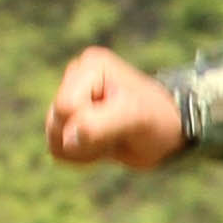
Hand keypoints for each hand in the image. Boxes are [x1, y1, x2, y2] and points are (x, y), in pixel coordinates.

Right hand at [46, 46, 185, 170]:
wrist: (169, 134)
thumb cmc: (158, 119)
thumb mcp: (135, 118)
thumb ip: (100, 125)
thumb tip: (67, 139)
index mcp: (91, 66)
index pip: (67, 107)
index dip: (88, 126)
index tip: (120, 124)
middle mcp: (76, 77)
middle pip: (56, 122)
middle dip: (85, 139)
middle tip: (117, 134)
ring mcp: (70, 98)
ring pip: (53, 137)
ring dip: (84, 149)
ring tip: (112, 139)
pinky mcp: (68, 121)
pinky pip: (57, 148)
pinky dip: (80, 156)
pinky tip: (103, 146)